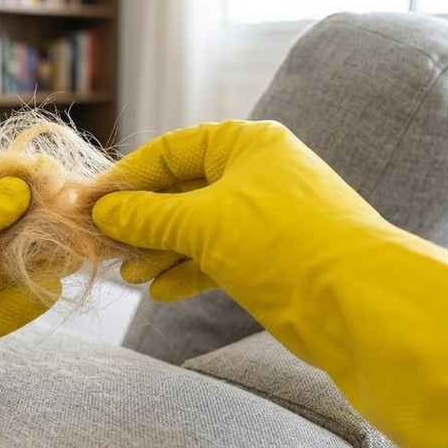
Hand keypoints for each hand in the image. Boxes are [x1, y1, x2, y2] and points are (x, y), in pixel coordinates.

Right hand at [92, 120, 447, 447]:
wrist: (360, 303)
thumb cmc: (284, 243)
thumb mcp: (203, 222)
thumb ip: (147, 214)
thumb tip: (103, 210)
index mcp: (248, 144)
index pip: (171, 150)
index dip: (126, 177)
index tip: (88, 206)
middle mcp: (259, 174)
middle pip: (182, 189)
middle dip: (140, 219)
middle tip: (100, 245)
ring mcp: (267, 218)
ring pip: (197, 228)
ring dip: (159, 249)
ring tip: (127, 274)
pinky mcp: (273, 260)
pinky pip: (216, 257)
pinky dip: (186, 271)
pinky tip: (160, 291)